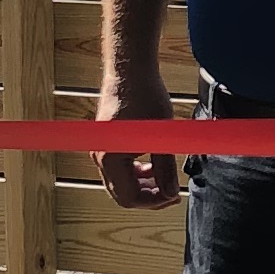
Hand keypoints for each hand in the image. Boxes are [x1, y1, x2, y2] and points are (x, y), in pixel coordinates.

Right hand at [96, 68, 182, 208]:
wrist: (129, 71)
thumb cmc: (145, 96)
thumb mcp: (161, 136)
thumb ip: (165, 168)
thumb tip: (171, 193)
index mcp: (110, 158)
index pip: (129, 198)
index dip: (153, 202)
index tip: (174, 196)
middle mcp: (100, 157)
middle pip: (122, 195)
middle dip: (149, 196)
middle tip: (172, 192)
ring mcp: (101, 150)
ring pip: (121, 183)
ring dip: (144, 185)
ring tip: (165, 179)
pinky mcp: (106, 144)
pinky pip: (119, 170)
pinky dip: (136, 173)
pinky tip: (153, 166)